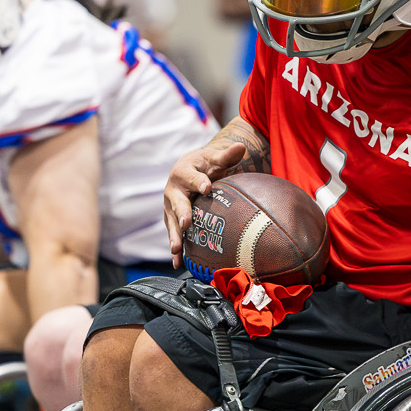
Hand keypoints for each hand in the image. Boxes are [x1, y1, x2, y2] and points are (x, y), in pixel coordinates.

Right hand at [162, 138, 249, 258]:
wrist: (189, 171)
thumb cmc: (205, 164)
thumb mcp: (215, 158)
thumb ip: (227, 155)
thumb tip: (241, 146)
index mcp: (183, 172)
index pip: (191, 177)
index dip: (199, 182)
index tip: (207, 187)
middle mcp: (173, 191)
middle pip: (177, 203)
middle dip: (181, 214)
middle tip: (186, 223)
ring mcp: (170, 207)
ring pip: (171, 223)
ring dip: (174, 237)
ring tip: (177, 250)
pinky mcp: (172, 220)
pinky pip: (173, 235)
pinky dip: (176, 250)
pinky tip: (178, 264)